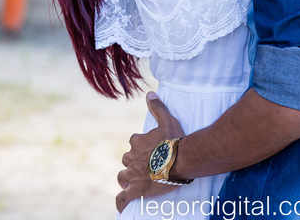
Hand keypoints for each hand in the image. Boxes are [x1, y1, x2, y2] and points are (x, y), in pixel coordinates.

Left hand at [116, 92, 185, 212]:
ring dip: (126, 178)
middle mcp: (131, 157)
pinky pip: (123, 197)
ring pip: (122, 177)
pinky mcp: (136, 189)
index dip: (141, 146)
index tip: (150, 149)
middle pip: (127, 159)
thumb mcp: (167, 120)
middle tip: (146, 165)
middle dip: (133, 162)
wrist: (178, 160)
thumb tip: (149, 93)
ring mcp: (132, 174)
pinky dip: (121, 201)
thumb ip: (157, 107)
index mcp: (137, 142)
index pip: (134, 142)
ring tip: (134, 181)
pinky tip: (121, 205)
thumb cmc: (174, 141)